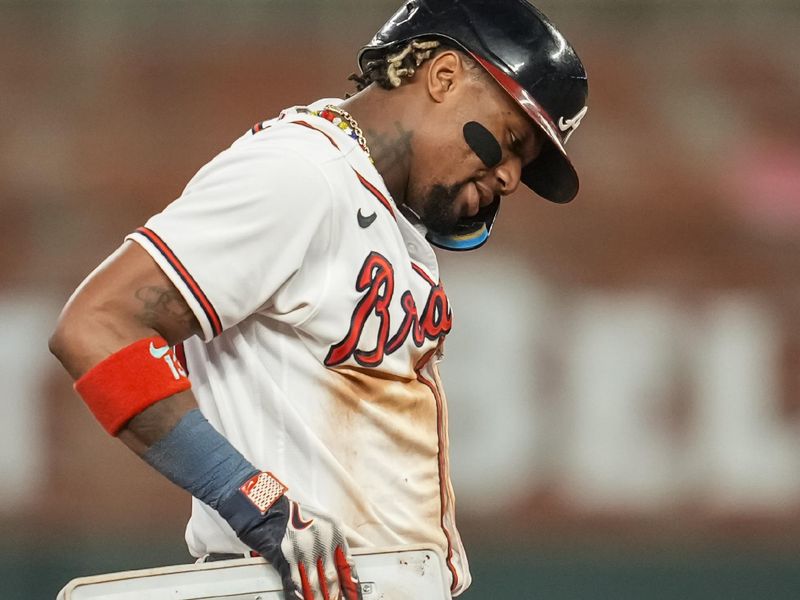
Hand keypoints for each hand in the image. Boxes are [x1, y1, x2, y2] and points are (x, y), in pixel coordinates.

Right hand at [217, 471, 361, 599]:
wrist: (267, 508)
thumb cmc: (296, 515)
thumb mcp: (325, 522)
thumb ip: (342, 539)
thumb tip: (359, 554)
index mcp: (334, 530)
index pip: (348, 564)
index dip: (351, 584)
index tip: (354, 595)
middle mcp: (321, 538)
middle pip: (332, 577)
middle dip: (335, 595)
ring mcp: (302, 548)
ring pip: (314, 583)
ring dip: (319, 598)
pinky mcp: (285, 557)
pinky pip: (294, 582)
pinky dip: (299, 595)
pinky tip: (304, 599)